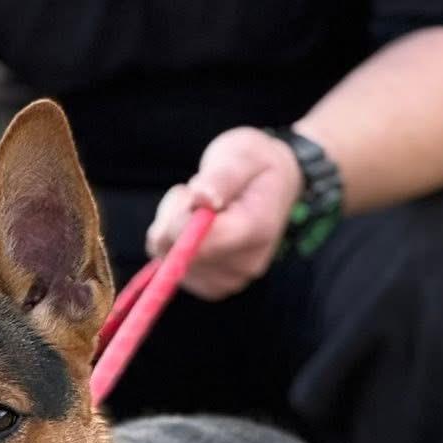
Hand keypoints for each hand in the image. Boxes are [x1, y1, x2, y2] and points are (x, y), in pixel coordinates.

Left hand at [147, 127, 303, 300]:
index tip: (190, 192)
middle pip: (180, 254)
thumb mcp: (242, 155)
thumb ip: (221, 177)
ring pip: (169, 260)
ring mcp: (230, 281)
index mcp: (258, 231)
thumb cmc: (254, 164)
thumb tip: (202, 199)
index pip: (201, 242)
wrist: (273, 184)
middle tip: (196, 193)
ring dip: (171, 229)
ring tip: (200, 208)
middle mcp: (246, 265)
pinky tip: (195, 228)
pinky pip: (169, 269)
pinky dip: (172, 245)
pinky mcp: (212, 288)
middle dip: (174, 218)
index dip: (179, 218)